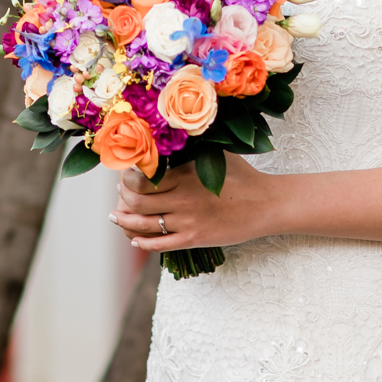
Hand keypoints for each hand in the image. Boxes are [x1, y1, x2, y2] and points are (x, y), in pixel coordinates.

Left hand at [111, 157, 275, 252]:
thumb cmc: (242, 176)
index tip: (124, 176)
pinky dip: (143, 242)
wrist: (266, 204)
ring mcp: (187, 221)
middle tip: (119, 196)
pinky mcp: (194, 239)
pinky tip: (135, 240)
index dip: (126, 179)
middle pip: (137, 202)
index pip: (142, 179)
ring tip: (116, 217)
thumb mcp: (216, 154)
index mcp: (185, 175)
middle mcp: (182, 198)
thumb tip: (168, 136)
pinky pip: (160, 244)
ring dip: (124, 222)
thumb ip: (191, 149)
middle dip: (122, 199)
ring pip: (144, 225)